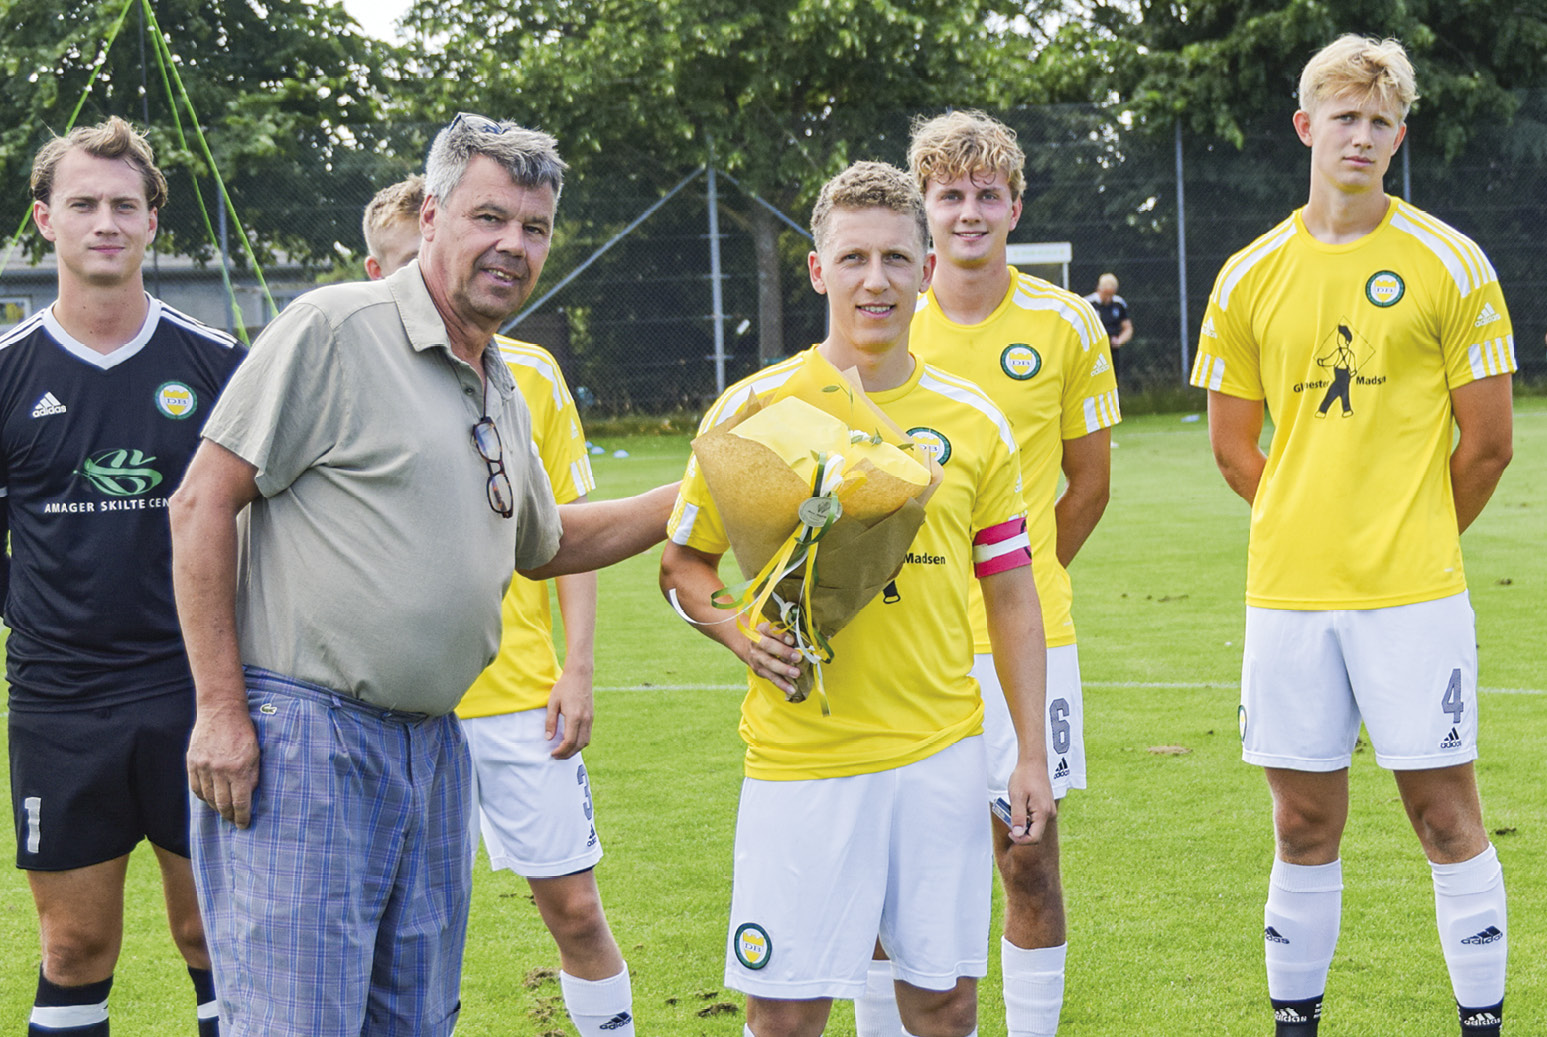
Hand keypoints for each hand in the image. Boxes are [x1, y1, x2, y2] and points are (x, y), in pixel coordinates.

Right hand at [186, 703, 259, 828]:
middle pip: (222, 804)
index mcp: (238, 769)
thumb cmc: (243, 732)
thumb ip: (252, 777)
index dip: (242, 817)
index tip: (244, 825)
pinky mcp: (192, 762)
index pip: (240, 802)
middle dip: (229, 815)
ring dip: (215, 807)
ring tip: (222, 810)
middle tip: (233, 820)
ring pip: (207, 798)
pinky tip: (209, 798)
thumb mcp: (255, 754)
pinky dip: (202, 796)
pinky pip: (195, 787)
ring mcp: (203, 766)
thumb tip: (248, 798)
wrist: (221, 711)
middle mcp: (219, 770)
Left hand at [545, 668, 594, 758]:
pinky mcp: (592, 717)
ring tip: (563, 751)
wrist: (580, 675)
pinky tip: (571, 742)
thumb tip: (548, 738)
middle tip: (556, 756)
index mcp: (574, 717)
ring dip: (575, 750)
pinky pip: (587, 735)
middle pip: (578, 745)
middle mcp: (585, 720)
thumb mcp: (553, 703)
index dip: (560, 751)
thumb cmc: (564, 687)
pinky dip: (580, 743)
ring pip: (585, 742)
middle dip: (567, 754)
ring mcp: (590, 719)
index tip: (552, 753)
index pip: (569, 741)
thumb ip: (550, 721)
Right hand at [744, 621, 805, 696]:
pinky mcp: (759, 670)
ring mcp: (757, 657)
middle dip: (784, 652)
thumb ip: (785, 633)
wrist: (746, 646)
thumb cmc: (768, 636)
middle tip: (798, 657)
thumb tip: (804, 640)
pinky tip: (791, 689)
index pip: (770, 630)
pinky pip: (771, 677)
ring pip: (770, 664)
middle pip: (769, 647)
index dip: (781, 635)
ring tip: (796, 674)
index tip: (792, 640)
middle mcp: (757, 643)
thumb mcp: (772, 630)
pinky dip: (782, 684)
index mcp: (762, 629)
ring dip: (784, 670)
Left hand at [1005, 760, 1056, 844]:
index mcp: (1043, 813)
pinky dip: (1026, 817)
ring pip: (1035, 826)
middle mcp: (1049, 814)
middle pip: (1035, 834)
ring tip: (1014, 809)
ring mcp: (1049, 811)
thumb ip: (1017, 817)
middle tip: (1009, 818)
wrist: (1033, 763)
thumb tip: (1017, 835)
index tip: (1009, 832)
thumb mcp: (1017, 797)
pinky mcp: (1046, 807)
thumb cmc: (1024, 777)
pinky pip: (1036, 819)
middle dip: (1021, 830)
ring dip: (1023, 823)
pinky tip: (1020, 806)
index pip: (1034, 838)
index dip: (1020, 840)